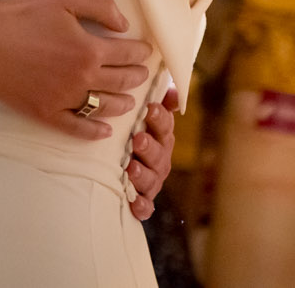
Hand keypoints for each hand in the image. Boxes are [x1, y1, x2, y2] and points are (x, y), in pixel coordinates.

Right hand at [0, 0, 152, 140]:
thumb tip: (125, 25)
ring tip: (130, 100)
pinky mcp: (44, 113)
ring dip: (123, 103)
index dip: (142, 52)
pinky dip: (93, 132)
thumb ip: (101, 7)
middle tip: (143, 74)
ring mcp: (64, 99)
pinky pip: (75, 127)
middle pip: (122, 82)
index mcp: (89, 49)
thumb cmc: (23, 13)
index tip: (147, 51)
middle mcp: (82, 78)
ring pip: (104, 107)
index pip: (128, 54)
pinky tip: (104, 131)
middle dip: (137, 77)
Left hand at [126, 90, 176, 220]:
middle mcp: (161, 158)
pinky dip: (142, 206)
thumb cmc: (135, 135)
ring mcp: (153, 180)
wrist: (121, 170)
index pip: (165, 125)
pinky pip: (146, 206)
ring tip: (130, 168)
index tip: (150, 108)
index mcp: (162, 136)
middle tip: (137, 139)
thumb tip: (173, 89)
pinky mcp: (143, 201)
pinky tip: (135, 203)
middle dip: (149, 146)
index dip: (159, 117)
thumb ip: (159, 101)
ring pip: (151, 178)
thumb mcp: (145, 117)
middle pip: (159, 153)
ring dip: (142, 174)